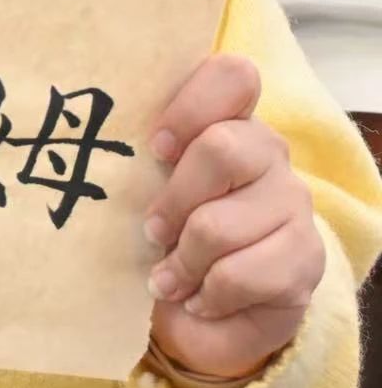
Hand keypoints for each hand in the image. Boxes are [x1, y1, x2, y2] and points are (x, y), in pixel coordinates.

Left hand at [143, 54, 323, 382]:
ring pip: (220, 223)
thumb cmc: (165, 234)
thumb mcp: (143, 190)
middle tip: (153, 232)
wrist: (206, 310)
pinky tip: (201, 299)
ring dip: (184, 261)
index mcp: (228, 119)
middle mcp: (268, 151)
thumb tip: (82, 143)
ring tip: (169, 278)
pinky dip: (209, 295)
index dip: (190, 107)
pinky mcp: (305, 257)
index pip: (232, 76)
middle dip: (174, 200)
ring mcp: (293, 201)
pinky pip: (241, 274)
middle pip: (221, 149)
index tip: (155, 148)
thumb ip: (130, 159)